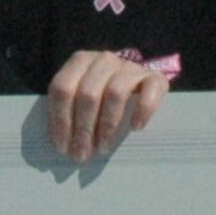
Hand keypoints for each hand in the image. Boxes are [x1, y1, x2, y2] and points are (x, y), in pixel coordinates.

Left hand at [44, 48, 171, 162]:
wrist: (139, 85)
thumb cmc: (102, 100)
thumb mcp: (80, 99)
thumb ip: (68, 112)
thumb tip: (61, 145)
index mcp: (80, 61)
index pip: (63, 88)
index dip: (60, 120)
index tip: (62, 147)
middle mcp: (104, 60)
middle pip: (87, 94)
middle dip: (82, 129)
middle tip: (82, 154)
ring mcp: (130, 67)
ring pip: (114, 93)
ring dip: (107, 125)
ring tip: (103, 147)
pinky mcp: (155, 77)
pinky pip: (149, 92)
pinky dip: (142, 111)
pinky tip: (135, 127)